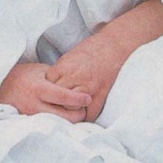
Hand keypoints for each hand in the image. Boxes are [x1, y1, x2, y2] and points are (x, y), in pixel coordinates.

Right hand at [0, 62, 91, 122]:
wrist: (1, 88)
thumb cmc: (24, 76)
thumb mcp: (41, 71)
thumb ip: (58, 79)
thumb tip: (78, 86)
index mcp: (38, 88)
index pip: (63, 97)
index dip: (78, 99)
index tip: (88, 98)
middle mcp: (34, 105)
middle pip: (65, 117)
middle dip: (79, 113)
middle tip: (83, 107)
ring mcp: (32, 118)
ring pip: (60, 125)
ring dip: (70, 121)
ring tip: (74, 112)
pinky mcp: (30, 126)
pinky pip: (51, 128)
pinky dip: (60, 124)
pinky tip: (63, 117)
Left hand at [46, 0, 162, 121]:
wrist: (113, 46)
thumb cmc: (91, 49)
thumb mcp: (69, 56)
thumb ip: (60, 70)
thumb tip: (51, 83)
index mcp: (64, 66)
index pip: (49, 84)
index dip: (50, 88)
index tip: (53, 91)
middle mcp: (74, 77)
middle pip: (58, 97)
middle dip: (58, 100)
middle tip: (60, 102)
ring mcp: (88, 87)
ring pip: (71, 106)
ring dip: (71, 109)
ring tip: (72, 109)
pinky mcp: (101, 94)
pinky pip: (90, 112)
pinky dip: (86, 116)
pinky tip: (84, 115)